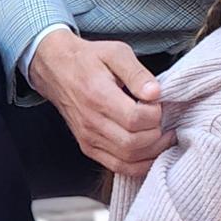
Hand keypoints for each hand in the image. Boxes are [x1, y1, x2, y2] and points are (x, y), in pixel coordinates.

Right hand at [26, 31, 172, 177]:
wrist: (56, 69)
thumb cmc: (88, 59)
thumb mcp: (116, 52)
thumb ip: (137, 73)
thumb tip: (155, 93)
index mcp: (98, 96)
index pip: (135, 119)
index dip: (155, 114)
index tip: (159, 103)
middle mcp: (91, 122)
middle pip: (133, 143)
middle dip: (157, 134)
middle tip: (164, 120)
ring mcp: (88, 138)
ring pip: (128, 160)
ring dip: (152, 151)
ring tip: (164, 135)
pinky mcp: (88, 148)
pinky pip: (118, 167)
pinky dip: (139, 165)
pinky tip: (151, 150)